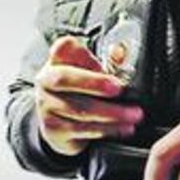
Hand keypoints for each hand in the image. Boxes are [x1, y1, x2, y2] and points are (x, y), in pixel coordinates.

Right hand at [34, 36, 144, 155]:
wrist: (59, 124)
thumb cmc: (78, 93)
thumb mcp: (89, 74)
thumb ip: (106, 62)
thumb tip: (120, 52)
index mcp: (56, 63)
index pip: (62, 48)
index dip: (79, 51)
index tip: (104, 54)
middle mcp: (45, 83)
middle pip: (63, 78)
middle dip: (93, 82)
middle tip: (118, 88)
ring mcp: (46, 108)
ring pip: (78, 109)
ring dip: (111, 113)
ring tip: (133, 114)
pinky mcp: (54, 131)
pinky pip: (83, 130)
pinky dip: (108, 129)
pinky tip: (123, 127)